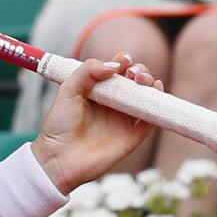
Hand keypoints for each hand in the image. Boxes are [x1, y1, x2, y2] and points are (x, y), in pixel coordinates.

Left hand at [31, 53, 161, 194]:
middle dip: (139, 71)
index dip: (123, 62)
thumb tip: (114, 66)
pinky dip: (158, 108)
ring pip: (145, 98)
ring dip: (150, 85)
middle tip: (133, 73)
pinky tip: (156, 93)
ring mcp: (123, 120)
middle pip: (134, 82)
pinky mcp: (131, 138)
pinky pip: (150, 121)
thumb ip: (87, 72)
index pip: (115, 71)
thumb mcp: (68, 90)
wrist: (58, 157)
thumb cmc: (59, 124)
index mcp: (97, 91)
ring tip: (142, 80)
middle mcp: (112, 104)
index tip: (124, 59)